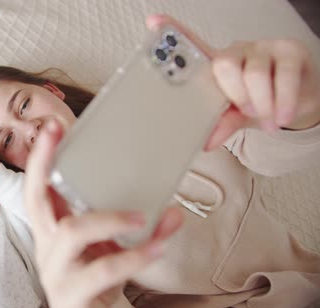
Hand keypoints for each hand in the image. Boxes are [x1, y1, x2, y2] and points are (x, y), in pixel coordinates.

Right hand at [25, 120, 183, 307]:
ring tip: (142, 216)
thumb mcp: (107, 248)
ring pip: (73, 231)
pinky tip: (158, 245)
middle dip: (45, 162)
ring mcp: (56, 272)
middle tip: (58, 133)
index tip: (52, 128)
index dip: (40, 159)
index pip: (36, 190)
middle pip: (37, 201)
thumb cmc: (99, 282)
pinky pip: (106, 268)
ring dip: (111, 217)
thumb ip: (127, 227)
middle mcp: (47, 248)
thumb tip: (168, 208)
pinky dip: (136, 254)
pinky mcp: (73, 295)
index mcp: (52, 233)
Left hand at [145, 15, 319, 150]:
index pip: (193, 45)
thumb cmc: (258, 104)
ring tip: (267, 118)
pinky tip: (280, 116)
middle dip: (234, 94)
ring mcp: (264, 48)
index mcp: (217, 65)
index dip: (174, 32)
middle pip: (224, 63)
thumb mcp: (235, 116)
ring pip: (254, 72)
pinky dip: (281, 102)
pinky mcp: (291, 52)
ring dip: (260, 103)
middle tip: (245, 111)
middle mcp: (237, 51)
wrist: (295, 104)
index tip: (154, 24)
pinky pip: (283, 77)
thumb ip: (220, 122)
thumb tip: (207, 141)